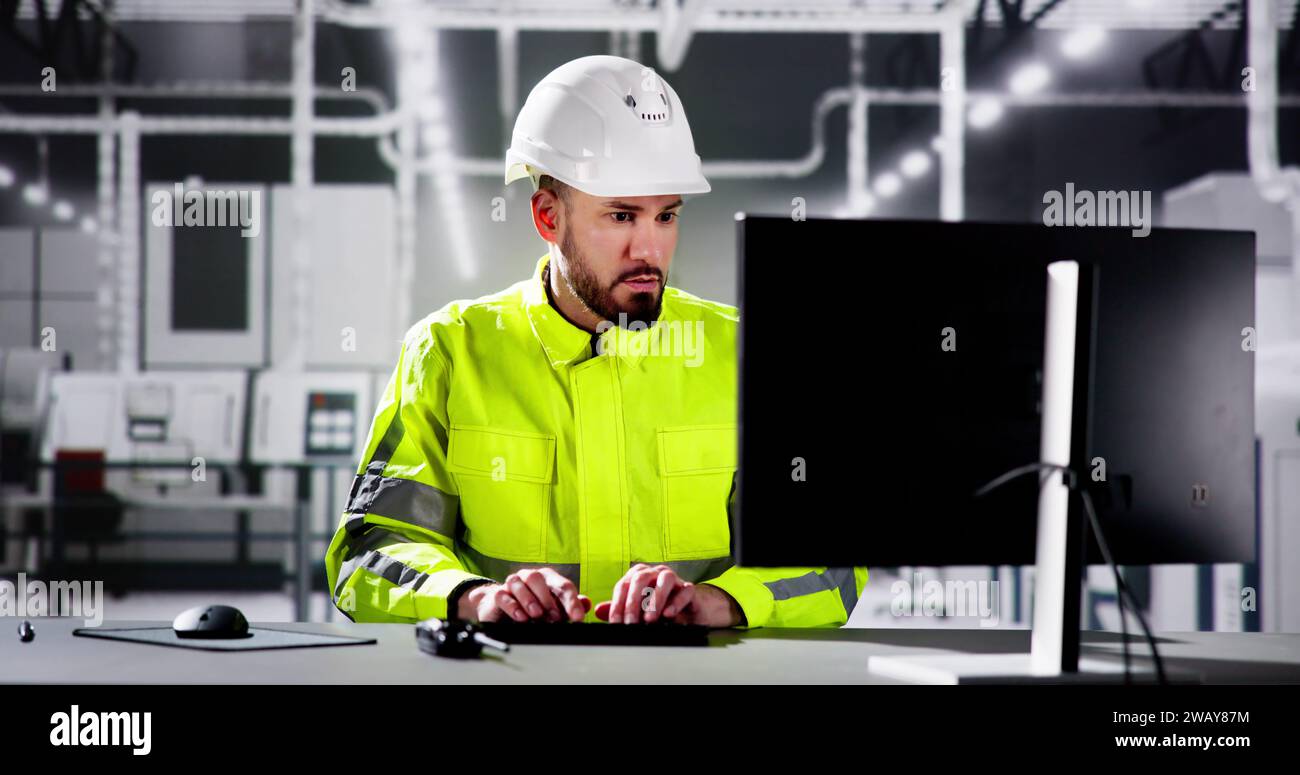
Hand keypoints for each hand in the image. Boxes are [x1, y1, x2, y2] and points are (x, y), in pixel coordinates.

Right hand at [458, 568, 590, 623]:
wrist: (504, 611)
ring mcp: (513, 584)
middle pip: (537, 578)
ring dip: (528, 599)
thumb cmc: (535, 608)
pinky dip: (512, 606)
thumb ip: (571, 606)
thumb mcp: (555, 609)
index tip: (578, 618)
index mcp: (548, 579)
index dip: (571, 602)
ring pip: (518, 582)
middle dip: (547, 599)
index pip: (563, 586)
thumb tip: (586, 603)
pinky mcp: (498, 595)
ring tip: (536, 615)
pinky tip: (520, 617)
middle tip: (554, 618)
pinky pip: (502, 595)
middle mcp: (530, 577)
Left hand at [593, 564, 742, 626]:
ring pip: (664, 580)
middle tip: (630, 623)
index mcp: (639, 575)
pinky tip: (668, 614)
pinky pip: (685, 591)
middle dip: (633, 602)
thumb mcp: (637, 610)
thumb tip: (598, 611)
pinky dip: (675, 603)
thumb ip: (620, 609)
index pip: (623, 585)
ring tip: (649, 620)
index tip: (616, 622)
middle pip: (641, 578)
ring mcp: (674, 578)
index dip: (618, 604)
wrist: (688, 612)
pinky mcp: (689, 589)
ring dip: (655, 599)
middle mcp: (655, 572)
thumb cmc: (659, 608)